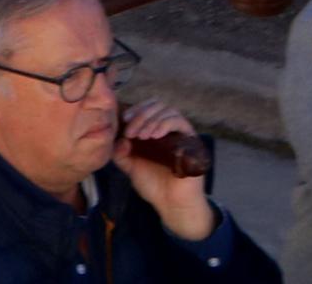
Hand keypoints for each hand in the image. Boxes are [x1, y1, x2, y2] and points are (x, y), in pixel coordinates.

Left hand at [114, 103, 215, 240]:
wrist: (172, 205)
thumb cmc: (153, 185)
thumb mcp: (130, 166)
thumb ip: (120, 152)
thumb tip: (120, 138)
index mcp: (153, 131)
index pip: (146, 107)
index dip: (135, 109)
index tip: (124, 120)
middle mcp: (168, 129)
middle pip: (156, 105)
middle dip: (141, 115)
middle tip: (132, 132)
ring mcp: (181, 134)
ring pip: (168, 111)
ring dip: (152, 120)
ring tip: (142, 136)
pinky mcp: (191, 141)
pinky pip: (181, 123)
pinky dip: (165, 124)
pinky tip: (155, 135)